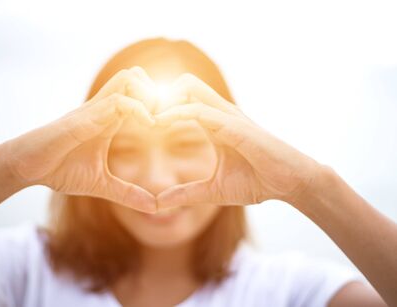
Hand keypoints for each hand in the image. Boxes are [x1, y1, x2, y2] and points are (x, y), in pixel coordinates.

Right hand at [0, 67, 157, 212]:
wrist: (25, 166)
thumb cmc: (59, 169)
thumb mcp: (101, 185)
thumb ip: (127, 193)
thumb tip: (154, 207)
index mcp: (110, 119)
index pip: (140, 92)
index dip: (161, 103)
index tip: (173, 125)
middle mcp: (104, 108)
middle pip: (137, 75)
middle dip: (159, 92)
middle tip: (168, 118)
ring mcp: (94, 109)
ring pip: (130, 79)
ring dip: (150, 96)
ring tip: (158, 122)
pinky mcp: (84, 118)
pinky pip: (118, 102)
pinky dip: (139, 109)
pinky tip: (150, 127)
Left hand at [155, 73, 323, 207]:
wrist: (290, 183)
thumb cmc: (257, 182)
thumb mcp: (214, 191)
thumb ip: (187, 193)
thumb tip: (159, 202)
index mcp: (214, 124)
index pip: (183, 100)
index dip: (160, 105)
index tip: (138, 119)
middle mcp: (220, 114)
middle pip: (185, 84)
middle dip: (159, 93)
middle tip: (139, 113)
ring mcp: (228, 117)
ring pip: (190, 89)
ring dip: (164, 99)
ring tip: (144, 116)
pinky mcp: (235, 126)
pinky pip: (201, 111)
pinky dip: (178, 114)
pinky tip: (158, 124)